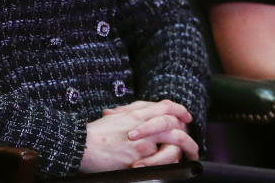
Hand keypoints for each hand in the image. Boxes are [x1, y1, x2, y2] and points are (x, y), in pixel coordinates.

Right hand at [80, 100, 198, 172]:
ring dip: (180, 154)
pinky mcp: (138, 160)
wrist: (82, 146)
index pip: (167, 107)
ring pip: (171, 147)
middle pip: (174, 126)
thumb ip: (133, 112)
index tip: (186, 117)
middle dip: (187, 138)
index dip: (180, 111)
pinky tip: (170, 168)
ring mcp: (142, 143)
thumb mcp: (117, 116)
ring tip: (186, 159)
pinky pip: (159, 164)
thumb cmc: (96, 133)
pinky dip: (166, 166)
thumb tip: (148, 110)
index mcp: (138, 113)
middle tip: (192, 147)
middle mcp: (143, 126)